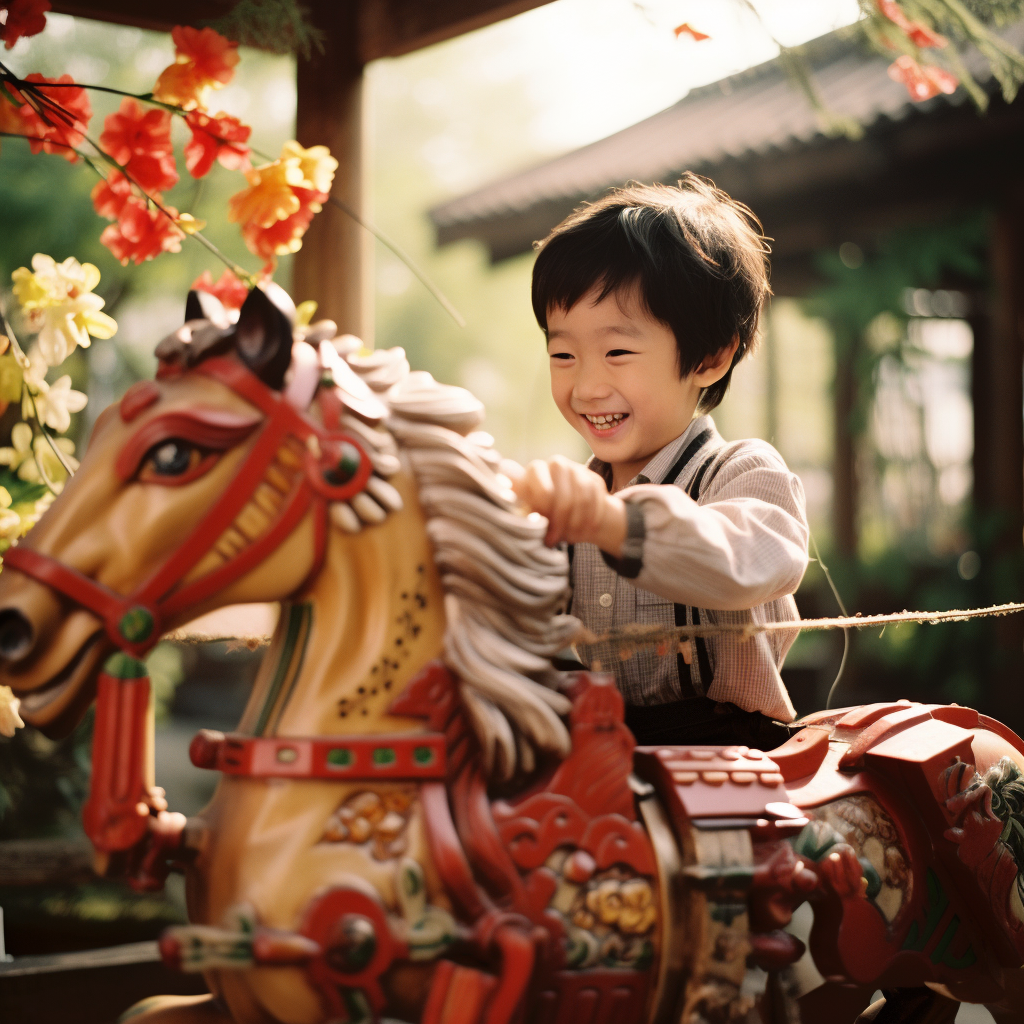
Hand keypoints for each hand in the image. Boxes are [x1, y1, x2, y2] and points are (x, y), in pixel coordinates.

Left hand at [510, 455, 627, 553]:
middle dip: (561, 524)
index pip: (545, 492)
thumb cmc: (538, 512)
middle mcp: (556, 464)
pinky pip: (596, 500)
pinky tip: (584, 531)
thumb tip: (533, 522)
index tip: (540, 527)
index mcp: (535, 470)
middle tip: (554, 540)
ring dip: (577, 523)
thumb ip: (528, 515)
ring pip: (583, 499)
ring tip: (570, 538)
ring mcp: (577, 469)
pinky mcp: (593, 478)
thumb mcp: (528, 513)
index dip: (545, 514)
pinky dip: (591, 519)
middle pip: (565, 499)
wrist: (562, 508)